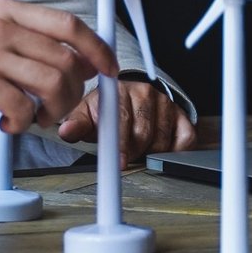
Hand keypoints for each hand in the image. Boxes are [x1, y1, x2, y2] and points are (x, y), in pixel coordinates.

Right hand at [0, 0, 115, 135]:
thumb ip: (22, 42)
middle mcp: (1, 27)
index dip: (96, 48)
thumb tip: (70, 62)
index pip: (68, 23)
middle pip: (67, 58)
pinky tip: (7, 123)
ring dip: (53, 110)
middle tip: (59, 107)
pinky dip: (23, 123)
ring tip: (35, 118)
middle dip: (75, 91)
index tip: (108, 67)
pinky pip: (25, 108)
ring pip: (54, 83)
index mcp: (6, 11)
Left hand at [58, 79, 196, 165]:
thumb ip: (77, 123)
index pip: (122, 119)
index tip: (119, 162)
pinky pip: (184, 139)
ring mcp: (165, 103)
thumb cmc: (106, 107)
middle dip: (132, 152)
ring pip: (161, 140)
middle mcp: (145, 92)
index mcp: (119, 90)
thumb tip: (66, 131)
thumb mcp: (87, 112)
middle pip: (143, 133)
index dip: (120, 143)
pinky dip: (174, 150)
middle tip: (124, 159)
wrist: (128, 94)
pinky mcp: (181, 114)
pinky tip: (160, 150)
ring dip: (150, 152)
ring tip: (137, 150)